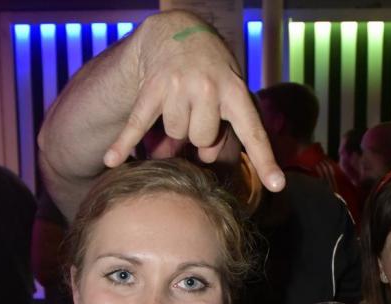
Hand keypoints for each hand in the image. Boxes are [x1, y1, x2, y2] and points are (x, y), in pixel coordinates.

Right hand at [105, 11, 283, 191]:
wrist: (178, 31)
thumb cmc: (212, 71)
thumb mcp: (230, 92)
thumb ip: (226, 128)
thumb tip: (205, 157)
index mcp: (235, 91)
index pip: (254, 133)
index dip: (266, 161)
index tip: (277, 185)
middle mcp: (208, 88)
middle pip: (202, 140)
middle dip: (199, 134)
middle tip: (198, 112)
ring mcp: (178, 87)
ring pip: (176, 135)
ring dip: (176, 128)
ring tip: (181, 105)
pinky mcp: (151, 89)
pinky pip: (139, 124)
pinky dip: (125, 143)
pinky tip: (113, 160)